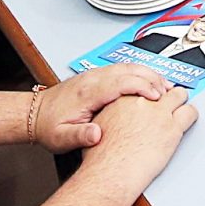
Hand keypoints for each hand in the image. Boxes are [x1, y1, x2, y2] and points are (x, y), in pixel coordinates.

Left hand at [34, 64, 170, 153]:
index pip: (120, 83)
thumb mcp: (61, 138)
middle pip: (128, 70)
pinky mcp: (96, 77)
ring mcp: (94, 75)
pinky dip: (139, 73)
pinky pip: (123, 69)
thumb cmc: (49, 127)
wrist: (34, 114)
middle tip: (169, 91)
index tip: (156, 97)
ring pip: (127, 66)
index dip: (141, 87)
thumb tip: (96, 135)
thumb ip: (80, 136)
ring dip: (148, 74)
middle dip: (152, 78)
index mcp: (87, 93)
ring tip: (165, 86)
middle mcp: (92, 80)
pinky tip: (148, 83)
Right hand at [73, 83, 194, 195]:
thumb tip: (115, 120)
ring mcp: (158, 114)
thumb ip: (111, 117)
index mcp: (123, 100)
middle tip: (167, 102)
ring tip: (180, 108)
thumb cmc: (101, 158)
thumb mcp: (99, 127)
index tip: (151, 100)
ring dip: (180, 101)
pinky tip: (187, 121)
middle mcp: (141, 103)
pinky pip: (190, 113)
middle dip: (164, 95)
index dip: (148, 95)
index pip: (143, 87)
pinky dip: (191, 115)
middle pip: (160, 88)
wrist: (110, 173)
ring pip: (179, 95)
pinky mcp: (172, 128)